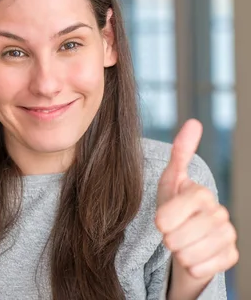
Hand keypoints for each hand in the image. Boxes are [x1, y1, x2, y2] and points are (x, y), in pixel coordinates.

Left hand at [155, 119, 238, 298]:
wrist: (186, 236)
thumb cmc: (174, 206)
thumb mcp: (170, 181)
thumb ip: (180, 153)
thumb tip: (194, 122)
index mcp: (202, 194)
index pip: (170, 214)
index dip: (162, 219)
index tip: (160, 221)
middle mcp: (220, 213)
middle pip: (177, 237)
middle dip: (168, 238)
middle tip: (172, 232)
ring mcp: (228, 236)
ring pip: (188, 254)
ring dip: (178, 252)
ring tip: (181, 242)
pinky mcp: (230, 256)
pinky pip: (200, 268)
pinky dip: (191, 266)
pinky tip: (193, 256)